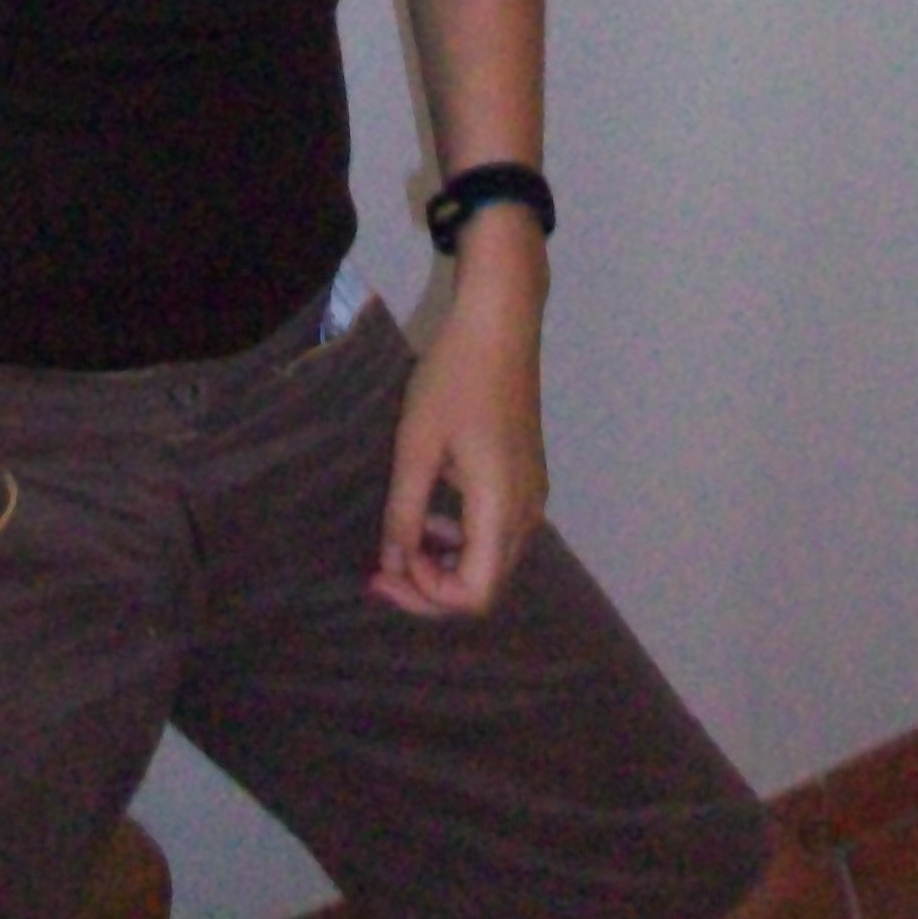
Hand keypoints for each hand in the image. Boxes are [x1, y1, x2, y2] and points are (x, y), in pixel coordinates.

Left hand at [370, 230, 547, 620]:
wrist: (500, 324)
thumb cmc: (455, 378)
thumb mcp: (416, 446)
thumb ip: (404, 513)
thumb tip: (393, 565)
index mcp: (501, 509)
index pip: (474, 594)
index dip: (426, 594)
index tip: (386, 567)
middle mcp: (528, 513)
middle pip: (485, 585)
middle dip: (431, 586)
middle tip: (384, 569)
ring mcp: (533, 496)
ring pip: (492, 560)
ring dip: (447, 563)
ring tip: (404, 540)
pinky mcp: (528, 479)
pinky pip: (498, 532)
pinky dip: (463, 538)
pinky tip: (432, 512)